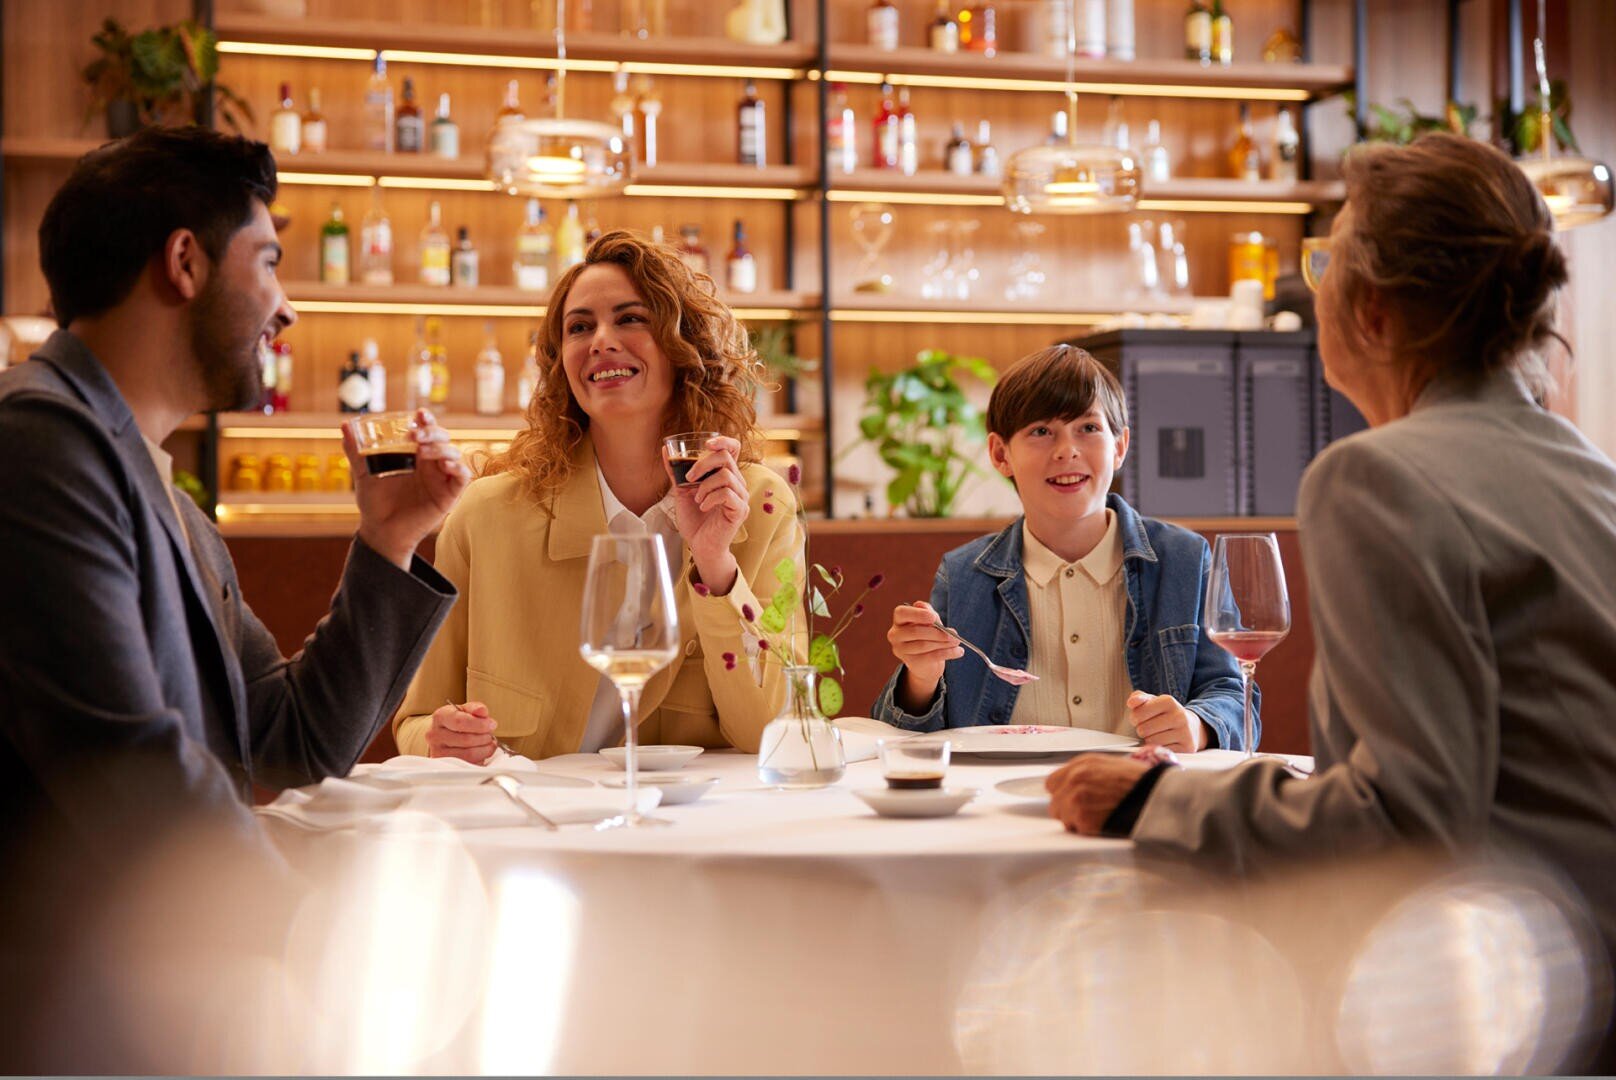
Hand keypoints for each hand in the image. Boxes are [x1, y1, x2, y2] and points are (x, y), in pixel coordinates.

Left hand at [347, 409, 471, 570]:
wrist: (379, 530)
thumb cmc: (374, 503)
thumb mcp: (363, 473)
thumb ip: (355, 450)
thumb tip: (345, 425)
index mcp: (414, 456)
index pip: (426, 432)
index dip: (427, 420)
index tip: (419, 414)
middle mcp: (430, 465)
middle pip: (443, 439)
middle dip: (433, 432)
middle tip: (416, 436)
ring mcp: (440, 479)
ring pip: (454, 454)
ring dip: (442, 448)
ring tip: (424, 451)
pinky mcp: (448, 496)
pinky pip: (462, 478)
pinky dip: (458, 469)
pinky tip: (445, 466)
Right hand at [425, 700, 497, 763]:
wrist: (441, 735)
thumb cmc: (455, 722)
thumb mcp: (465, 710)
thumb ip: (475, 708)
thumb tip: (482, 711)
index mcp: (440, 717)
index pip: (459, 721)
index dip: (480, 724)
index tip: (491, 724)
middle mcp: (435, 735)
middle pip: (466, 739)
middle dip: (484, 737)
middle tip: (489, 735)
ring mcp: (438, 752)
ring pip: (469, 754)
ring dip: (485, 749)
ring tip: (487, 743)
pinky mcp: (445, 766)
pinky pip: (469, 765)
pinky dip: (481, 759)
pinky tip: (481, 752)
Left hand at [668, 435, 747, 595]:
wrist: (700, 547)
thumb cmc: (695, 521)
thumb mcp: (681, 492)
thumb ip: (676, 472)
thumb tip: (666, 450)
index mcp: (725, 475)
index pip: (733, 449)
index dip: (723, 440)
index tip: (707, 443)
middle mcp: (737, 483)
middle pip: (726, 458)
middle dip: (702, 464)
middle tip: (688, 478)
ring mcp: (740, 497)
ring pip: (726, 476)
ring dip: (705, 485)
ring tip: (697, 499)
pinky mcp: (740, 510)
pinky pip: (728, 494)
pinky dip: (711, 498)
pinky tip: (703, 506)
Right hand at [887, 601, 961, 712]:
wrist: (926, 661)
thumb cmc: (928, 634)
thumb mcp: (930, 621)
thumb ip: (929, 613)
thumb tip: (929, 612)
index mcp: (899, 620)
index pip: (901, 613)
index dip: (917, 614)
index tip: (933, 617)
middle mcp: (895, 634)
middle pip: (915, 631)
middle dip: (937, 633)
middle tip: (954, 634)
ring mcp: (900, 650)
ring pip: (924, 645)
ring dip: (944, 643)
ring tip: (957, 642)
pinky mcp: (910, 662)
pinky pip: (931, 657)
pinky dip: (947, 653)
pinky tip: (958, 652)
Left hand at [1045, 755, 1151, 834]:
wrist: (1156, 797)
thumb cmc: (1142, 784)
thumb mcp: (1112, 766)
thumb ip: (1089, 773)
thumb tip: (1073, 785)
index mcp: (1083, 763)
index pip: (1053, 782)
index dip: (1063, 794)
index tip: (1071, 801)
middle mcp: (1075, 777)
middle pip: (1054, 802)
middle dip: (1067, 810)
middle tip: (1087, 814)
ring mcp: (1076, 797)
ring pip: (1062, 817)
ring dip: (1076, 822)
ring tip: (1099, 819)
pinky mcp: (1082, 816)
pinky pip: (1074, 829)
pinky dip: (1086, 831)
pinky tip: (1103, 824)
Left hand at [1125, 691, 1205, 752]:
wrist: (1192, 728)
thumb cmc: (1166, 714)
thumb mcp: (1153, 702)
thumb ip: (1138, 698)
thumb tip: (1131, 702)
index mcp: (1169, 701)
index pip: (1138, 714)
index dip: (1135, 718)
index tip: (1141, 717)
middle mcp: (1179, 716)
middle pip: (1143, 729)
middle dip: (1142, 730)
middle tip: (1149, 727)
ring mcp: (1185, 732)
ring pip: (1152, 741)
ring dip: (1149, 740)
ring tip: (1157, 734)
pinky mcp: (1187, 747)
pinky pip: (1161, 751)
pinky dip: (1159, 748)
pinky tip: (1165, 742)